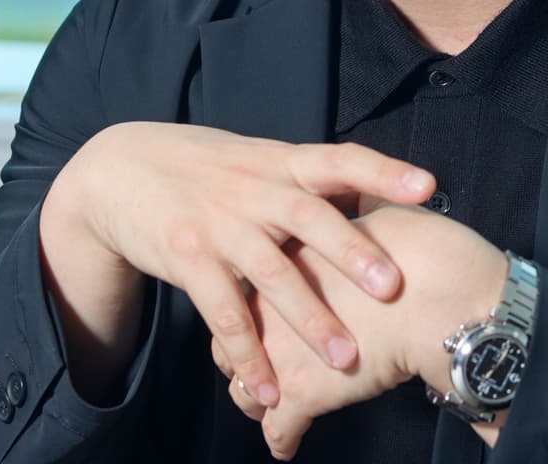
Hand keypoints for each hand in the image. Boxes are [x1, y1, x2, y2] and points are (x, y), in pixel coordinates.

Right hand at [48, 123, 435, 408]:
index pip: (339, 159)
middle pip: (309, 217)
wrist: (120, 170)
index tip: (427, 185)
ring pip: (270, 273)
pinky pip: (223, 313)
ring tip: (346, 359)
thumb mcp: (258, 160)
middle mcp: (254, 189)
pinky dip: (247, 353)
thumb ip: (308, 180)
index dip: (383, 171)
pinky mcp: (188, 258)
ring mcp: (219, 224)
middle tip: (393, 287)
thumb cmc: (207, 169)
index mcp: (280, 163)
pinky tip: (268, 389)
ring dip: (309, 318)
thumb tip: (376, 195)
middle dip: (352, 251)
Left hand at [211, 203, 509, 458]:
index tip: (258, 308)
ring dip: (254, 398)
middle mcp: (270, 303)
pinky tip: (285, 445)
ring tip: (263, 404)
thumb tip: (367, 196)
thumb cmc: (423, 253)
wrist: (443, 296)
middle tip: (249, 359)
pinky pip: (279, 427)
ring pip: (245, 385)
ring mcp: (281, 350)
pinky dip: (282, 439)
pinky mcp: (303, 393)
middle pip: (233, 334)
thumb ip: (362, 204)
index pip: (246, 281)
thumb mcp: (382, 211)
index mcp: (286, 255)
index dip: (250, 299)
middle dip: (238, 352)